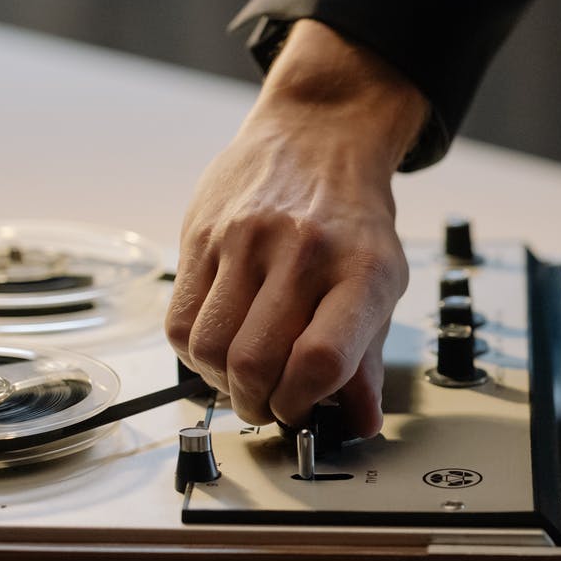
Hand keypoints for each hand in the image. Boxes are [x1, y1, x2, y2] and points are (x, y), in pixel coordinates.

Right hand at [166, 21, 428, 435]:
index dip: (300, 403)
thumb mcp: (382, 284)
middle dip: (255, 404)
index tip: (297, 409)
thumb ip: (367, 360)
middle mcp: (302, 253)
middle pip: (254, 363)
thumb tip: (361, 424)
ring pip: (207, 348)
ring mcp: (246, 240)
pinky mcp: (202, 234)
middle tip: (263, 403)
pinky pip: (179, 320)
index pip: (320, 359)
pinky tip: (215, 343)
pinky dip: (192, 351)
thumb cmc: (351, 220)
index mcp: (360, 272)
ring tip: (236, 374)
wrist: (318, 136)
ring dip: (218, 381)